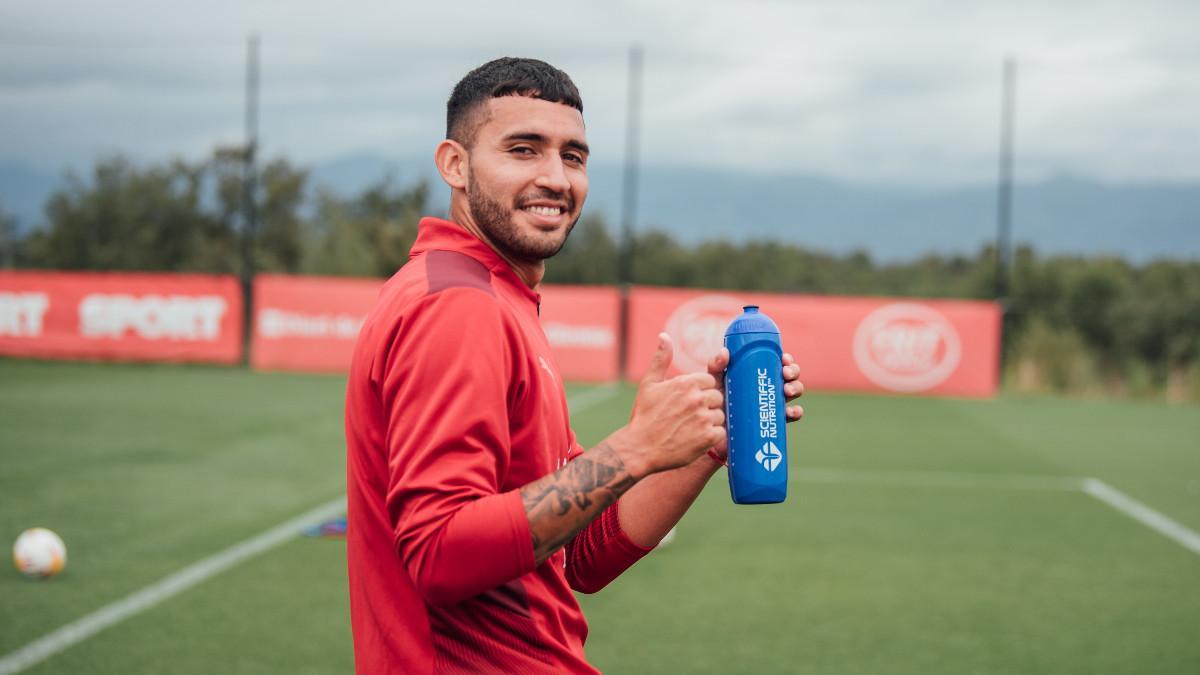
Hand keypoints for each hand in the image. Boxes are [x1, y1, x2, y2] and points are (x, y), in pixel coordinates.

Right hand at [612, 333, 725, 477]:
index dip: (701, 391)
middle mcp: (697, 398)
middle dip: (707, 405)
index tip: (689, 401)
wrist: (639, 449)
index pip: (710, 380)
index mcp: (685, 382)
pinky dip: (712, 437)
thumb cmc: (644, 416)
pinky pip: (722, 433)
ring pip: (721, 415)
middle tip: (689, 416)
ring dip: (710, 422)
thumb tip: (664, 336)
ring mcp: (703, 418)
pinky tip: (696, 438)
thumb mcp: (649, 384)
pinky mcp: (708, 438)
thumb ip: (661, 359)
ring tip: (690, 428)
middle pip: (718, 397)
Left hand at [703, 349, 804, 461]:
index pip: (779, 362)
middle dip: (793, 372)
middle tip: (785, 374)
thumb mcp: (716, 379)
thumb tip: (724, 351)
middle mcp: (771, 386)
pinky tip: (790, 411)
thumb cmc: (716, 398)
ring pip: (794, 392)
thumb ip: (717, 365)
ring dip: (796, 388)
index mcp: (761, 373)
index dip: (787, 360)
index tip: (784, 359)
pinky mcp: (774, 420)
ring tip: (786, 391)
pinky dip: (796, 412)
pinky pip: (792, 415)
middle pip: (790, 376)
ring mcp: (774, 403)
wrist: (715, 426)